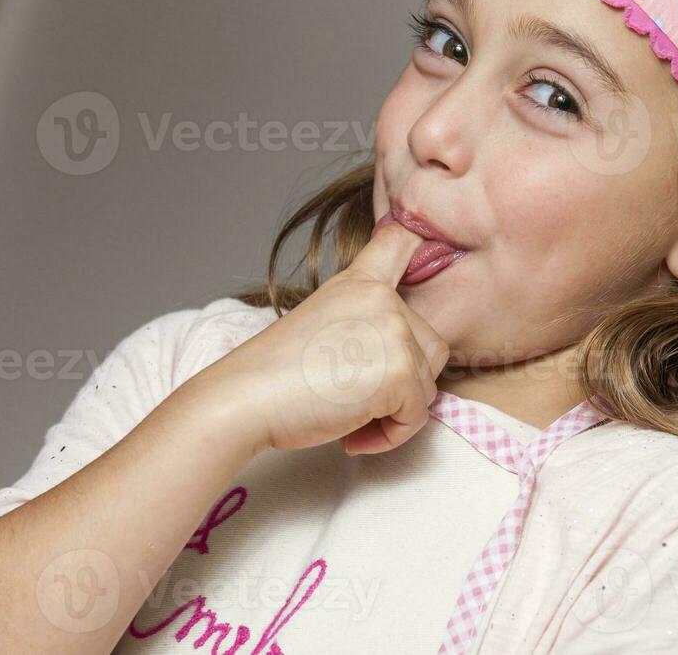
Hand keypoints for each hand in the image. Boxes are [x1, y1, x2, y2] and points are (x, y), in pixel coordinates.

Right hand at [195, 219, 449, 455]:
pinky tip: (352, 434)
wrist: (246, 398)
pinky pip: (417, 417)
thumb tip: (400, 357)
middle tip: (357, 400)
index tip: (421, 247)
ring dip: (395, 413)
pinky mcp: (400, 372)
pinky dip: (390, 436)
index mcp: (359, 283)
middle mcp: (383, 299)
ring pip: (426, 386)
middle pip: (431, 346)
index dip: (420, 245)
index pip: (401, 240)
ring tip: (351, 419)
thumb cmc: (275, 375)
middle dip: (403, 382)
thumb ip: (364, 324)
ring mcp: (395, 332)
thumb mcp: (322, 325)